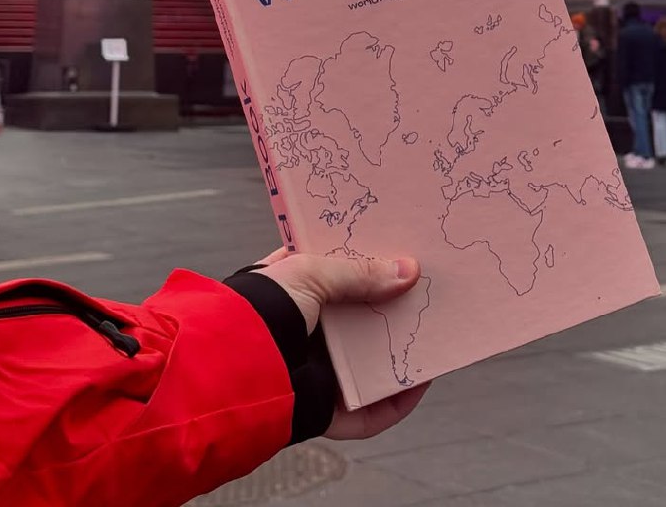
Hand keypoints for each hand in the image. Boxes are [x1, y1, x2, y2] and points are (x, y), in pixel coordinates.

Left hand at [252, 249, 427, 439]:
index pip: (338, 275)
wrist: (232, 369)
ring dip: (400, 353)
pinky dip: (396, 402)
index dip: (368, 265)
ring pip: (370, 365)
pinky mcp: (325, 410)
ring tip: (434, 335)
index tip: (398, 253)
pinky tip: (421, 383)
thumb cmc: (260, 311)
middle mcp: (307, 332)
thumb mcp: (311, 272)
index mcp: (295, 292)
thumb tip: (409, 270)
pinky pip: (369, 412)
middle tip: (426, 294)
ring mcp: (317, 371)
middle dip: (393, 310)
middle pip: (361, 321)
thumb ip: (360, 272)